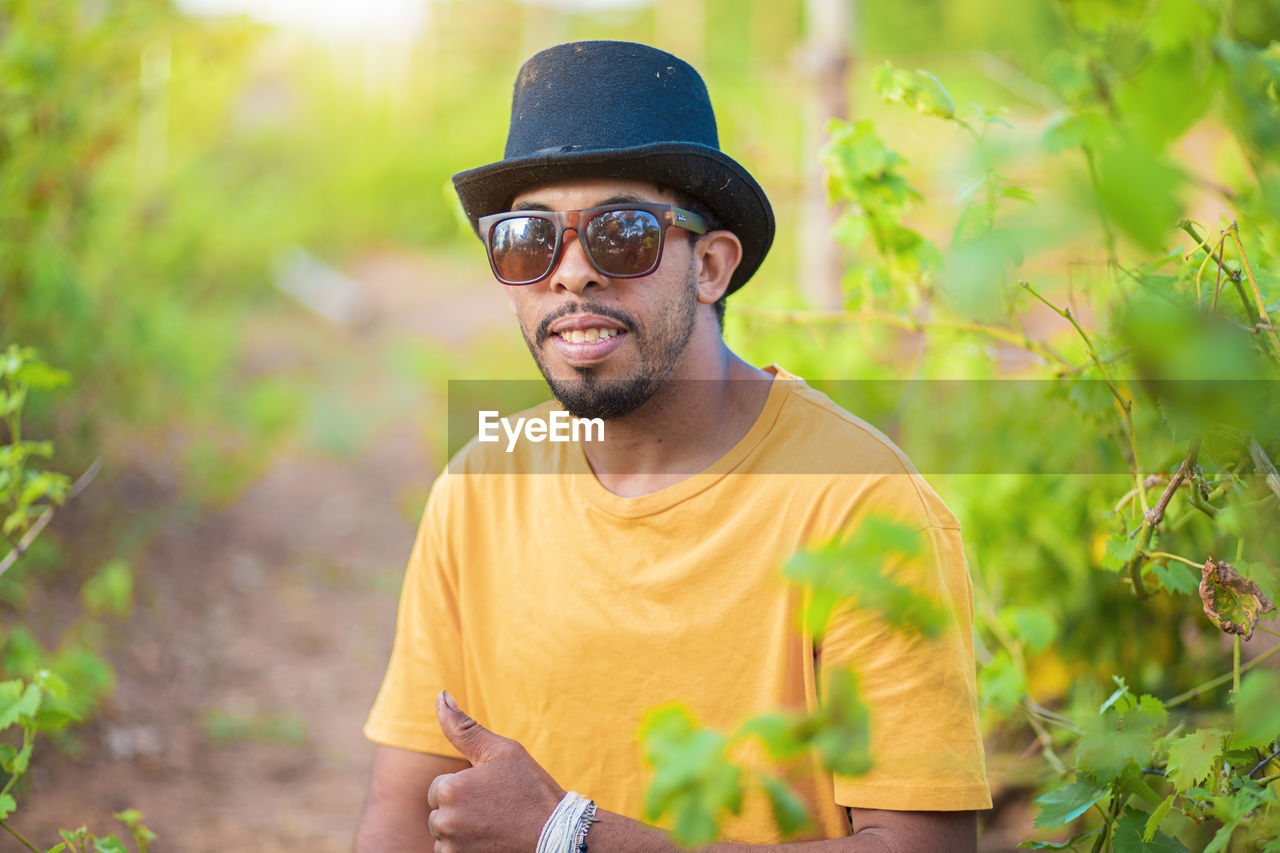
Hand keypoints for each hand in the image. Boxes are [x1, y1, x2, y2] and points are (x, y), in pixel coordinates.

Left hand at [426, 691, 566, 852]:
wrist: (558, 836)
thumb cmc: (531, 789)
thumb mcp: (502, 752)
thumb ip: (464, 727)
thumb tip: (440, 695)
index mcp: (449, 788)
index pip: (438, 790)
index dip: (465, 789)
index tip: (492, 794)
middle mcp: (444, 821)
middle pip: (439, 815)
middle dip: (460, 812)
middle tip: (496, 811)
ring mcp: (452, 849)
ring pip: (445, 837)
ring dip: (463, 833)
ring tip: (495, 828)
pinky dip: (468, 850)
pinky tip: (492, 843)